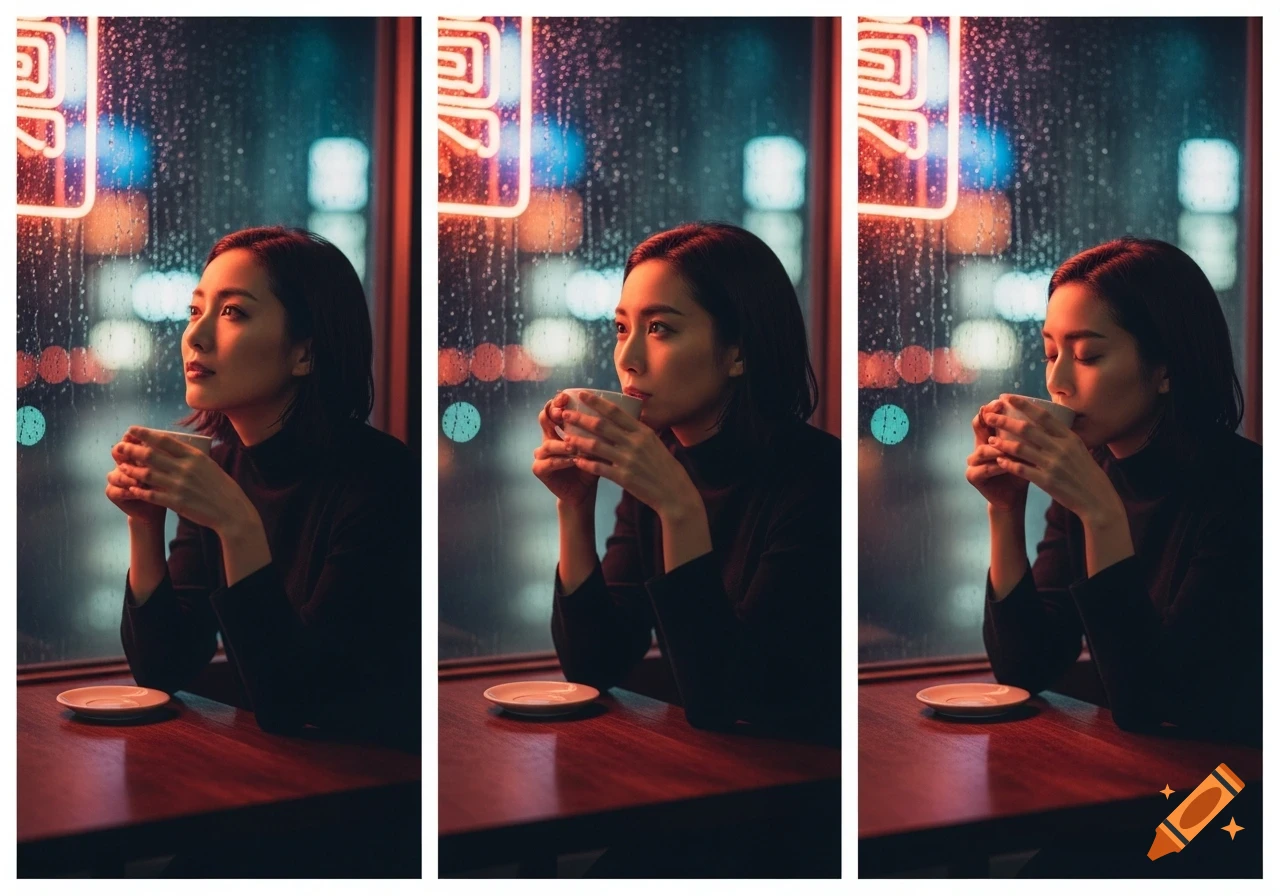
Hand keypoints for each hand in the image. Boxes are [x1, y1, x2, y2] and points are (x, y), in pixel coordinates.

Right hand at [106, 432, 166, 526]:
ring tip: (138, 482)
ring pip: (114, 474)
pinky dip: (124, 491)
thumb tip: (178, 441)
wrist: (157, 507)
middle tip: (140, 459)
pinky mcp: (113, 493)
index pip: (131, 440)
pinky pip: (113, 490)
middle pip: (118, 453)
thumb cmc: (168, 483)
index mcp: (135, 453)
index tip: (144, 439)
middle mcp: (123, 463)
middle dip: (128, 455)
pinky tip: (133, 492)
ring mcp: (116, 478)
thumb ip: (169, 455)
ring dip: (126, 476)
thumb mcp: (170, 468)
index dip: (135, 438)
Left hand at [111, 427, 256, 534]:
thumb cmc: (222, 487)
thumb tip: (173, 447)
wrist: (231, 512)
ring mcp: (179, 486)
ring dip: (131, 470)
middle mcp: (185, 468)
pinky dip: (139, 491)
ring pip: (146, 475)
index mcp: (195, 456)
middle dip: (130, 450)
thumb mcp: (210, 465)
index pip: (164, 440)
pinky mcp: (176, 502)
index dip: (144, 434)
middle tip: (118, 448)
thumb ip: (191, 457)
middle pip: (150, 455)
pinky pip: (151, 495)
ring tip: (122, 467)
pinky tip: (131, 488)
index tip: (131, 430)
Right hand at [532, 392, 599, 506]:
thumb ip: (601, 432)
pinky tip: (572, 461)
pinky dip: (560, 462)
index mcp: (561, 428)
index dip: (557, 401)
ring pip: (547, 444)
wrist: (584, 491)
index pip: (554, 408)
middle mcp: (549, 437)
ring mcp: (542, 454)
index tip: (567, 397)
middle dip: (552, 415)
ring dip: (561, 444)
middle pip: (544, 419)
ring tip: (573, 445)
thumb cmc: (593, 465)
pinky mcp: (540, 470)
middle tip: (562, 414)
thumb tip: (617, 413)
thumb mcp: (599, 446)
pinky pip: (547, 463)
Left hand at [559, 391, 699, 519]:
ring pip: (596, 446)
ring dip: (578, 441)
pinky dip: (586, 463)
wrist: (674, 492)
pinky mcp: (624, 478)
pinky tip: (576, 460)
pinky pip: (599, 468)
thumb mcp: (655, 443)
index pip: (615, 412)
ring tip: (565, 437)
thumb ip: (639, 432)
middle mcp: (634, 443)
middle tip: (565, 414)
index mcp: (643, 431)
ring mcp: (628, 460)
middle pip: (601, 426)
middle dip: (580, 418)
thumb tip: (626, 418)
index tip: (581, 394)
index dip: (596, 402)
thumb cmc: (664, 467)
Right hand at [965, 398, 1030, 510]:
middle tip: (997, 415)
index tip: (1004, 400)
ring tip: (1009, 447)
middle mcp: (979, 444)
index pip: (988, 415)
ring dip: (997, 448)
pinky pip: (983, 469)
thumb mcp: (1030, 450)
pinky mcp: (972, 476)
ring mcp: (973, 461)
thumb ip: (1032, 434)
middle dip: (988, 420)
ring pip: (982, 450)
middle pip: (978, 426)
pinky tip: (1005, 464)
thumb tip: (1051, 411)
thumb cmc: (1025, 470)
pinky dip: (996, 466)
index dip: (993, 407)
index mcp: (992, 435)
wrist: (1014, 496)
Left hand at [983, 394, 1121, 523]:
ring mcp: (1053, 465)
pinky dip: (1008, 463)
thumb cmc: (1085, 472)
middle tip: (989, 415)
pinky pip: (1022, 469)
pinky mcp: (1047, 481)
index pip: (1043, 415)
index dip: (1023, 404)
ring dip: (1002, 443)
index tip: (1006, 397)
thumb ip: (1061, 436)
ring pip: (1021, 448)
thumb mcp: (1079, 449)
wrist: (1097, 499)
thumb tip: (1044, 420)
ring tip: (990, 439)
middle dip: (1005, 420)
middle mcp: (1061, 448)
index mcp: (1069, 437)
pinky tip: (999, 460)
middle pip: (1027, 429)